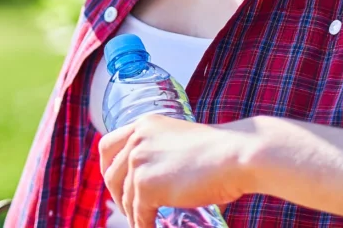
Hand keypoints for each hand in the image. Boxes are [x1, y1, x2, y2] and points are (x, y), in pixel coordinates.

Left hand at [99, 114, 250, 227]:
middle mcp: (136, 139)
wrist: (234, 154)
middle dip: (118, 195)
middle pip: (111, 173)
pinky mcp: (146, 185)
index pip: (108, 145)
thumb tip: (155, 176)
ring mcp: (139, 161)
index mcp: (143, 124)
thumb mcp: (179, 140)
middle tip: (130, 210)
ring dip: (133, 215)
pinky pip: (138, 214)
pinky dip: (143, 226)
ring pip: (126, 197)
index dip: (108, 168)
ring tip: (144, 222)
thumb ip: (161, 150)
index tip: (115, 183)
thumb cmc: (218, 151)